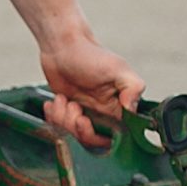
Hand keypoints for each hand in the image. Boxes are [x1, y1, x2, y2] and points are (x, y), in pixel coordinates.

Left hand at [40, 28, 145, 148]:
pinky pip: (58, 127)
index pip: (114, 136)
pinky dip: (53, 116)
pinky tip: (55, 101)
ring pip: (72, 135)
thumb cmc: (91, 54)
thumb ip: (133, 88)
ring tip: (62, 100)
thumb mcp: (117, 68)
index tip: (84, 119)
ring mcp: (83, 114)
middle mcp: (102, 114)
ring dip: (62, 119)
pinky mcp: (65, 112)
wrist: (62, 45)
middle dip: (76, 128)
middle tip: (72, 108)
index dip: (97, 135)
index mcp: (118, 107)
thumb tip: (133, 111)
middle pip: (90, 140)